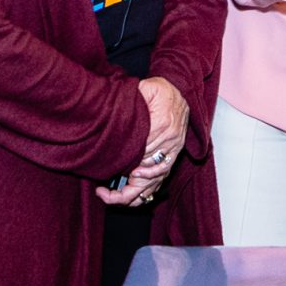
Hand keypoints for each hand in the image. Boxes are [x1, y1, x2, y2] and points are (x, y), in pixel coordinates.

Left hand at [102, 78, 187, 205]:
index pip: (141, 153)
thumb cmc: (162, 90)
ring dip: (133, 192)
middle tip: (104, 192)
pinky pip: (161, 177)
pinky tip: (129, 194)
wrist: (182, 90)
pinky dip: (146, 188)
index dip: (124, 166)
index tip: (107, 175)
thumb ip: (134, 99)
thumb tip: (119, 110)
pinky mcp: (173, 156)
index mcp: (163, 126)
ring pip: (154, 179)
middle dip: (125, 186)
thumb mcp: (147, 88)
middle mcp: (170, 142)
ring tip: (112, 197)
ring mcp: (173, 151)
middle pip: (147, 170)